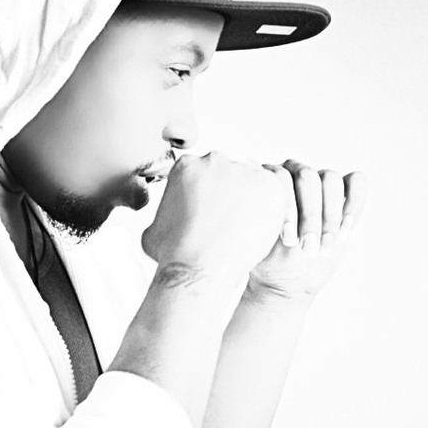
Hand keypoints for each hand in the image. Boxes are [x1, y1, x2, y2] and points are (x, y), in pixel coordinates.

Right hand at [142, 152, 286, 284]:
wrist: (198, 268)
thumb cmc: (175, 254)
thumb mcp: (153, 230)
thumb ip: (162, 218)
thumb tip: (160, 224)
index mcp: (187, 165)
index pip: (205, 174)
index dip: (210, 195)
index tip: (213, 212)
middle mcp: (215, 160)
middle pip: (229, 175)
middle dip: (231, 196)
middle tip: (231, 222)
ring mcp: (243, 170)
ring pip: (252, 184)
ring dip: (251, 203)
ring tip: (247, 230)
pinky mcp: (268, 185)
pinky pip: (274, 193)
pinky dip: (270, 210)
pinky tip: (261, 230)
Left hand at [247, 160, 365, 300]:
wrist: (290, 278)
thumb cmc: (270, 260)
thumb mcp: (261, 245)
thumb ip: (262, 221)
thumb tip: (254, 196)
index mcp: (270, 180)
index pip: (280, 178)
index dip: (288, 208)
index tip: (288, 240)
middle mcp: (294, 173)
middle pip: (308, 177)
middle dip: (311, 215)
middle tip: (309, 248)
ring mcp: (320, 182)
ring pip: (332, 179)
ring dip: (331, 215)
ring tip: (326, 247)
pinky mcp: (344, 193)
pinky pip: (356, 182)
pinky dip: (353, 205)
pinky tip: (345, 232)